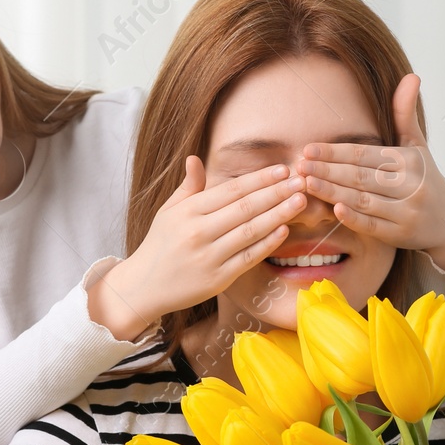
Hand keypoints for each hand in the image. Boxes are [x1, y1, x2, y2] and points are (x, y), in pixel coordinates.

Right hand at [88, 158, 305, 339]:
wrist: (143, 286)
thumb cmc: (160, 245)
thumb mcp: (168, 212)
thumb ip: (188, 187)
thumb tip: (195, 159)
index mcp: (188, 211)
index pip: (230, 190)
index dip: (259, 178)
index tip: (282, 169)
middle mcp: (198, 232)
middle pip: (245, 208)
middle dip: (276, 192)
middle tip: (301, 181)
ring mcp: (209, 257)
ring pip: (250, 232)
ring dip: (278, 215)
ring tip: (300, 201)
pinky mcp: (217, 279)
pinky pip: (248, 258)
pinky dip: (267, 244)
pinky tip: (284, 230)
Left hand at [294, 73, 444, 266]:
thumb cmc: (424, 178)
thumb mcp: (417, 146)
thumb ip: (405, 115)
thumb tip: (411, 76)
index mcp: (409, 160)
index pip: (365, 154)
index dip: (335, 151)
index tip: (308, 148)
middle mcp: (409, 184)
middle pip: (360, 175)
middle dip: (327, 169)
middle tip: (299, 164)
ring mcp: (406, 211)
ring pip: (363, 200)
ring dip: (333, 191)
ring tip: (306, 184)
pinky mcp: (401, 235)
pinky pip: (374, 226)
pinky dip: (355, 218)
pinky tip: (334, 209)